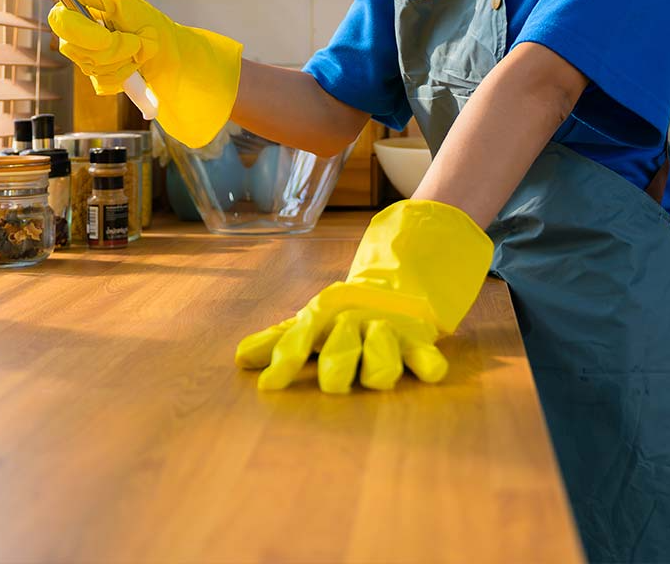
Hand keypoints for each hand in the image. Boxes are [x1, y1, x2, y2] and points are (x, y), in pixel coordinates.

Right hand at [47, 0, 241, 147]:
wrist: (179, 60)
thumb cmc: (158, 29)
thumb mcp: (129, 6)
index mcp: (88, 11)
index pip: (59, 19)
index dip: (77, 31)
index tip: (105, 37)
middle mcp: (86, 33)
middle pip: (72, 47)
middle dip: (109, 50)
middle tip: (136, 45)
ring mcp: (93, 56)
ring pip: (88, 67)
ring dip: (120, 64)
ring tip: (139, 56)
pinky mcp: (103, 76)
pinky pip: (100, 84)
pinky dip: (123, 79)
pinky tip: (136, 71)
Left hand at [235, 200, 492, 393]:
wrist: (396, 283)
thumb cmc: (342, 316)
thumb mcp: (311, 323)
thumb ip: (278, 342)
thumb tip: (239, 359)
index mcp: (322, 319)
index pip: (298, 338)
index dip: (285, 361)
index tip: (268, 386)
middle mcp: (352, 324)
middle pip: (342, 346)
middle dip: (337, 364)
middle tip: (332, 384)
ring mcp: (387, 332)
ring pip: (382, 353)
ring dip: (380, 361)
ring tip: (377, 374)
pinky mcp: (417, 341)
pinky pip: (424, 355)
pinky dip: (428, 363)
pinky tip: (429, 372)